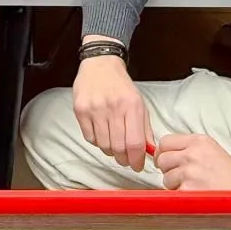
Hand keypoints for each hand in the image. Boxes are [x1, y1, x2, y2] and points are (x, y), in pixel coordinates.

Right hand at [71, 49, 150, 172]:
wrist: (101, 64)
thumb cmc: (121, 86)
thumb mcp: (140, 103)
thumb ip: (145, 129)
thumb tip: (149, 153)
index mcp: (132, 106)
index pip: (135, 143)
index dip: (137, 160)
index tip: (137, 166)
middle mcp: (114, 107)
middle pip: (119, 147)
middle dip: (124, 160)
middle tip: (126, 159)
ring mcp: (95, 108)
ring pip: (104, 145)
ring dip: (110, 151)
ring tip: (113, 144)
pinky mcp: (80, 110)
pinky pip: (90, 138)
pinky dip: (97, 142)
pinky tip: (101, 133)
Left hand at [151, 135, 230, 190]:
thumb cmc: (230, 174)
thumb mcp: (211, 150)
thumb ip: (189, 147)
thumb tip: (164, 151)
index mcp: (198, 141)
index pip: (165, 141)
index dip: (163, 152)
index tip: (166, 159)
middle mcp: (192, 154)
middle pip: (162, 159)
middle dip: (168, 169)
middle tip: (180, 175)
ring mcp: (189, 172)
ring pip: (166, 178)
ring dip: (175, 184)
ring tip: (193, 185)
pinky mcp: (188, 190)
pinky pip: (173, 192)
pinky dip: (181, 195)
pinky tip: (194, 194)